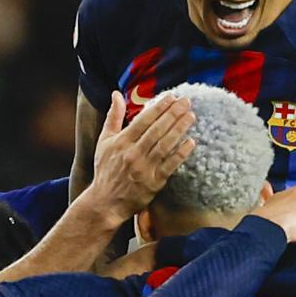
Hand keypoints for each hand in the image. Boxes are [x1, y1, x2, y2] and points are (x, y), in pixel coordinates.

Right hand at [85, 90, 196, 219]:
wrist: (105, 202)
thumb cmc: (106, 170)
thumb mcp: (104, 141)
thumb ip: (113, 117)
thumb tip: (116, 94)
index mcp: (122, 142)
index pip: (143, 120)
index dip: (158, 107)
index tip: (171, 97)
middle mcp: (133, 154)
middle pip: (156, 130)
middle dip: (173, 114)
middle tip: (186, 101)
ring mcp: (144, 169)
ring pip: (165, 145)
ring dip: (179, 129)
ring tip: (191, 116)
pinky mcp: (153, 183)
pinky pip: (170, 166)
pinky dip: (180, 153)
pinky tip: (191, 142)